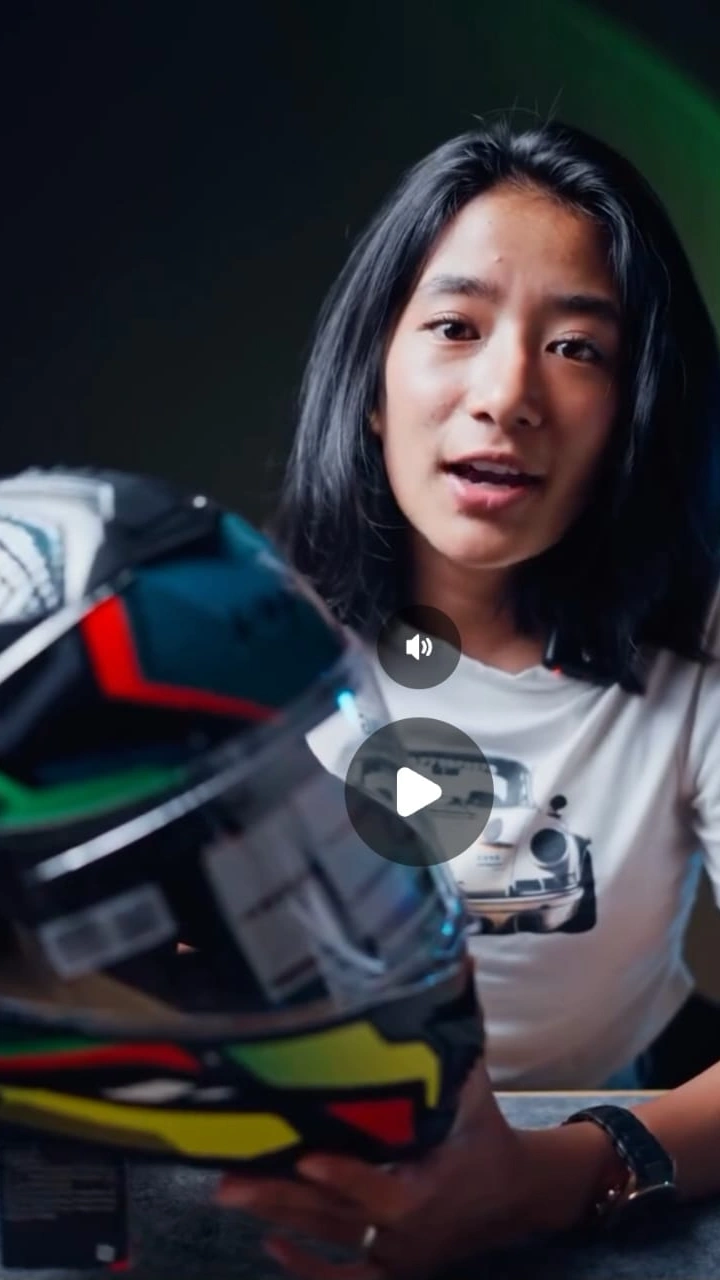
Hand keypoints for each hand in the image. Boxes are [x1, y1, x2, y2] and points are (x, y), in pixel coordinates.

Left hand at [215, 1059, 540, 1279]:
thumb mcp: (473, 1088)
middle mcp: (407, 1226)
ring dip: (280, 1216)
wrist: (516, 1196)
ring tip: (230, 1193)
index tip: (306, 1157)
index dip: (343, 1176)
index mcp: (429, 1185)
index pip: (381, 1189)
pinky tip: (270, 1244)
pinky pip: (347, 1278)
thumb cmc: (484, 1133)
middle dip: (283, 1198)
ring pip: (330, 1237)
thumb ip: (453, 1041)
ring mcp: (395, 1251)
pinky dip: (308, 1268)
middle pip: (337, 1216)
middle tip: (231, 1182)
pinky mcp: (389, 1264)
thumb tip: (450, 967)